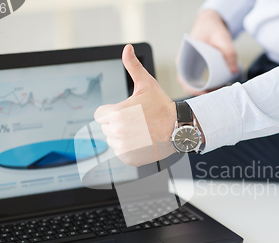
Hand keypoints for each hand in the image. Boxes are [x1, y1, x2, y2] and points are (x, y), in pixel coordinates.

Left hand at [95, 45, 176, 166]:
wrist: (178, 129)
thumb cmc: (162, 107)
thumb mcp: (147, 84)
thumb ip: (132, 66)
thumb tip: (127, 48)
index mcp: (116, 113)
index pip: (99, 115)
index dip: (112, 111)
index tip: (127, 111)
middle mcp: (117, 131)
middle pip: (105, 128)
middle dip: (117, 124)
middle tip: (137, 121)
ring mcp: (123, 147)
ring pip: (112, 140)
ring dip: (122, 136)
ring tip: (140, 131)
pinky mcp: (128, 158)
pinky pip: (120, 152)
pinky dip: (128, 149)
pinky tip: (141, 141)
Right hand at [176, 9, 237, 95]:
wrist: (210, 22)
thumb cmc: (211, 28)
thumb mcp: (222, 37)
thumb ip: (229, 52)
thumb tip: (234, 70)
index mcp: (184, 58)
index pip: (183, 79)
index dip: (193, 90)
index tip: (205, 93)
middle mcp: (184, 64)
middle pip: (189, 85)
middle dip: (202, 93)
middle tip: (217, 95)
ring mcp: (190, 67)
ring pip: (194, 85)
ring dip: (205, 91)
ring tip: (220, 91)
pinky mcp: (197, 68)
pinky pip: (199, 82)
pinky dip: (208, 86)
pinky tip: (218, 87)